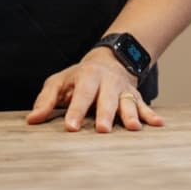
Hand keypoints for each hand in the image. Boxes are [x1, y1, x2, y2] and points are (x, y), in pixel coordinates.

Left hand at [28, 46, 167, 133]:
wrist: (110, 59)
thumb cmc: (79, 77)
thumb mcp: (59, 82)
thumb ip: (46, 100)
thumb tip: (32, 120)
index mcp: (87, 77)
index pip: (81, 95)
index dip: (75, 111)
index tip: (71, 127)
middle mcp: (107, 82)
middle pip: (106, 99)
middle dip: (105, 114)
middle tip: (102, 129)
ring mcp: (123, 89)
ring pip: (127, 102)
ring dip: (131, 115)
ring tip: (133, 128)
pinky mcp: (135, 96)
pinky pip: (144, 105)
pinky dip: (150, 115)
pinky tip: (158, 124)